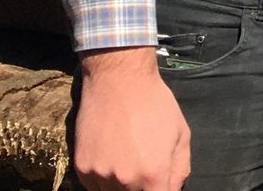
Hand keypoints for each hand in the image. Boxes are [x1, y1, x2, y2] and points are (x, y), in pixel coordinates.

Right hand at [72, 47, 189, 190]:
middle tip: (143, 164)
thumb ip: (180, 170)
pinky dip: (103, 181)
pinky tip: (111, 158)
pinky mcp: (82, 168)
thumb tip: (173, 190)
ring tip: (127, 159)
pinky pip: (94, 187)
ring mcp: (101, 175)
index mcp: (154, 174)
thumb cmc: (155, 105)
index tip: (158, 184)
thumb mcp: (181, 134)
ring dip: (121, 187)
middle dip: (142, 187)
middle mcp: (126, 180)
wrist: (118, 81)